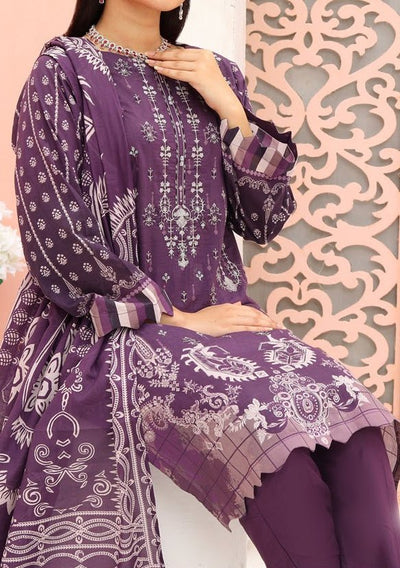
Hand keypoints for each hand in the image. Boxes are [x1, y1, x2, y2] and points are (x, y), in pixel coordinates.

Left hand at [146, 47, 251, 134]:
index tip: (155, 52)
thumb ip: (193, 64)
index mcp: (205, 52)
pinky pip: (179, 73)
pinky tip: (158, 70)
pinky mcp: (199, 76)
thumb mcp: (204, 71)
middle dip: (161, 55)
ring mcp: (201, 66)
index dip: (167, 51)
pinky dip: (167, 72)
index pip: (181, 51)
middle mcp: (203, 57)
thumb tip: (175, 61)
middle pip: (177, 55)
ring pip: (176, 64)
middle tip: (148, 54)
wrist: (225, 100)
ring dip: (161, 63)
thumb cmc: (214, 88)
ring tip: (150, 63)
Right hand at [160, 302, 279, 336]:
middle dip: (268, 320)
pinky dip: (257, 329)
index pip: (250, 311)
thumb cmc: (201, 320)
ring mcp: (229, 319)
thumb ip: (229, 308)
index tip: (272, 321)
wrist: (189, 324)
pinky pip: (245, 328)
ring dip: (266, 325)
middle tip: (280, 327)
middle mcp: (231, 311)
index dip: (263, 316)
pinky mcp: (226, 327)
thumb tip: (239, 305)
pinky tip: (266, 331)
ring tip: (277, 330)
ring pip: (253, 320)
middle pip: (255, 315)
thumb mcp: (216, 310)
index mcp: (229, 307)